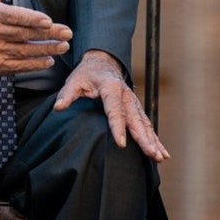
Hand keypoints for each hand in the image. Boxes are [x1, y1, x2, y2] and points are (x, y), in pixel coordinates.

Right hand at [0, 0, 71, 77]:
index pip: (14, 16)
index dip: (32, 19)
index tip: (48, 21)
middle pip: (24, 34)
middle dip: (48, 34)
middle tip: (67, 32)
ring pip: (24, 51)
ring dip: (46, 49)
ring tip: (63, 46)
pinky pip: (18, 66)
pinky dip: (34, 64)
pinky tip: (48, 60)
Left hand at [54, 50, 168, 162]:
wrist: (102, 62)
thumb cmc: (87, 74)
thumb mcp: (74, 80)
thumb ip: (67, 94)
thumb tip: (58, 107)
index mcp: (111, 88)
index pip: (115, 110)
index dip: (118, 127)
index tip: (122, 144)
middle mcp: (126, 96)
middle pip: (135, 119)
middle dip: (144, 138)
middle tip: (151, 154)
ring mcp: (133, 102)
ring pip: (144, 123)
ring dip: (153, 140)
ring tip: (160, 157)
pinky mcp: (136, 108)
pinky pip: (147, 124)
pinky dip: (155, 138)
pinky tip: (162, 153)